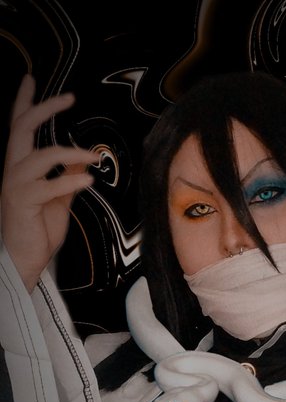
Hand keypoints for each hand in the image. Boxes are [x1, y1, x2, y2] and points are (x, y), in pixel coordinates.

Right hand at [0, 74, 99, 290]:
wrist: (26, 259)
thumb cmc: (38, 230)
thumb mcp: (60, 198)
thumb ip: (68, 176)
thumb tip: (84, 156)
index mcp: (20, 167)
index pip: (19, 128)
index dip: (24, 102)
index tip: (32, 79)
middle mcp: (13, 171)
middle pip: (23, 128)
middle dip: (44, 108)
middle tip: (70, 97)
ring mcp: (16, 186)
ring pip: (39, 155)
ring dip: (70, 151)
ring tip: (93, 157)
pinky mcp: (24, 203)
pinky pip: (49, 186)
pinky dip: (71, 180)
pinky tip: (89, 181)